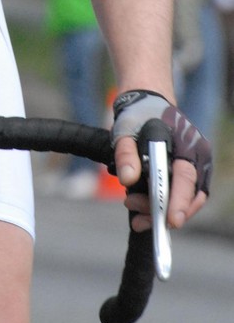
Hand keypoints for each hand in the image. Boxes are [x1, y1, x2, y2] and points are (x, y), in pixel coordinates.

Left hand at [111, 90, 210, 230]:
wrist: (147, 102)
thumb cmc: (137, 114)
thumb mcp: (125, 129)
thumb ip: (125, 153)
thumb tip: (127, 179)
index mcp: (186, 142)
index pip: (186, 177)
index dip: (179, 201)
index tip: (170, 220)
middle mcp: (198, 155)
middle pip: (190, 195)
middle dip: (164, 212)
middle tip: (137, 216)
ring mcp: (198, 165)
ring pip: (187, 200)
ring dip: (161, 211)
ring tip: (132, 206)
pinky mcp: (190, 172)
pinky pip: (182, 195)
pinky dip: (164, 206)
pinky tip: (141, 208)